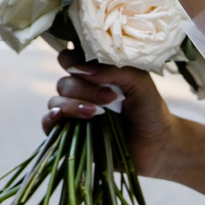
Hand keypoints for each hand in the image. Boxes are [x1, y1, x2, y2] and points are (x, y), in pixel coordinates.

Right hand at [44, 62, 183, 184]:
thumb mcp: (139, 81)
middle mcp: (81, 92)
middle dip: (84, 89)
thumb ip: (113, 69)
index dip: (73, 61)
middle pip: (64, 82)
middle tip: (110, 97)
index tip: (88, 70)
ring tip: (98, 113)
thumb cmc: (150, 109)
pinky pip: (48, 123)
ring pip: (56, 101)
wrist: (157, 145)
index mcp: (94, 75)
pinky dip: (50, 118)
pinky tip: (61, 117)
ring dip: (73, 105)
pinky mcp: (69, 135)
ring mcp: (74, 114)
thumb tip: (82, 70)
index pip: (69, 59)